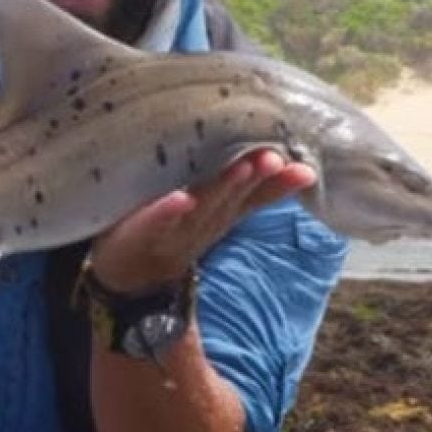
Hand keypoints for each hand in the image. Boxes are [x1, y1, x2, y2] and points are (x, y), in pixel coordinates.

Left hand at [89, 149, 315, 293]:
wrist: (126, 272)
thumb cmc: (170, 230)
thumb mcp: (210, 212)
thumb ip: (243, 190)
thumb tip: (280, 159)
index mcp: (218, 216)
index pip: (253, 198)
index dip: (279, 185)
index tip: (306, 171)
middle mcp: (201, 224)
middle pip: (230, 200)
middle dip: (254, 180)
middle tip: (273, 158)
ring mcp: (171, 230)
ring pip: (201, 209)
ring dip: (221, 189)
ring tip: (242, 168)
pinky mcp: (138, 232)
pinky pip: (154, 221)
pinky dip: (167, 210)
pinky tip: (181, 199)